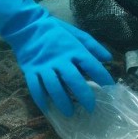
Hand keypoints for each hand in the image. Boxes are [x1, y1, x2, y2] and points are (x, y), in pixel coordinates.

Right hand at [0, 0, 112, 115]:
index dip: (102, 76)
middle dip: (84, 96)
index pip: (91, 64)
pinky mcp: (31, 71)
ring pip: (54, 88)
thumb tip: (108, 58)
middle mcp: (60, 60)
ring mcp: (44, 66)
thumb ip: (92, 45)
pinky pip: (35, 88)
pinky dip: (41, 100)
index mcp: (73, 49)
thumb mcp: (75, 33)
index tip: (110, 87)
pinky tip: (47, 109)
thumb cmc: (54, 30)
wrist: (27, 25)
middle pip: (74, 80)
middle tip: (90, 108)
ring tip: (70, 113)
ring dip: (63, 102)